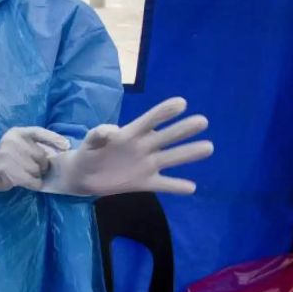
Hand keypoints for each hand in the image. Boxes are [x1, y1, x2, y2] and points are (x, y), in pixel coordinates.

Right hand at [0, 127, 70, 191]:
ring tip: (30, 176)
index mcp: (18, 132)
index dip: (54, 139)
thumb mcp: (21, 146)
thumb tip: (63, 147)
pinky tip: (31, 183)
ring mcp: (6, 153)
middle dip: (43, 165)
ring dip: (37, 176)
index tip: (66, 146)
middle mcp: (12, 140)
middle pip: (40, 155)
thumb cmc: (10, 158)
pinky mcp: (4, 168)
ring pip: (35, 169)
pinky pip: (29, 179)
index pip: (39, 132)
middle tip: (38, 170)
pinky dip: (34, 184)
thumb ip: (37, 145)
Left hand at [41, 97, 213, 195]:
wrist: (84, 176)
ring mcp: (146, 165)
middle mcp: (144, 147)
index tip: (181, 103)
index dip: (164, 112)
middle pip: (166, 136)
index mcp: (131, 133)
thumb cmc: (89, 152)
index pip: (150, 120)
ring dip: (189, 153)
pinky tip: (192, 188)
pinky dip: (177, 186)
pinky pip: (164, 184)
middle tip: (203, 121)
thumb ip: (98, 134)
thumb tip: (110, 131)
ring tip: (208, 147)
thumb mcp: (90, 141)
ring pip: (171, 158)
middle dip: (183, 129)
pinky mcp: (145, 182)